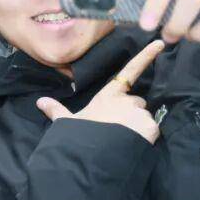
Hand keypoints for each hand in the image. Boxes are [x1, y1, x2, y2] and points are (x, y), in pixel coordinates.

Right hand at [37, 40, 164, 143]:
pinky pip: (152, 131)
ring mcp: (140, 113)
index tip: (160, 44)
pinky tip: (131, 144)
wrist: (94, 155)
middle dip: (131, 112)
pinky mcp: (150, 127)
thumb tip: (40, 101)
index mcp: (109, 95)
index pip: (129, 71)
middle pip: (137, 102)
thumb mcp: (66, 122)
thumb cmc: (80, 135)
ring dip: (137, 126)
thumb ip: (57, 110)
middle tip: (117, 127)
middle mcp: (127, 100)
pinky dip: (145, 137)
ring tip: (122, 139)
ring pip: (144, 118)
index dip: (145, 56)